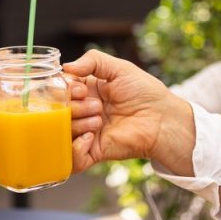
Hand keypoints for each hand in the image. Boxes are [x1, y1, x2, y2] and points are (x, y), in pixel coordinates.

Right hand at [63, 50, 194, 172]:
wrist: (163, 119)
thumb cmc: (146, 92)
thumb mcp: (119, 68)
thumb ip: (92, 60)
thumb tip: (65, 67)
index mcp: (86, 91)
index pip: (60, 90)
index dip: (65, 90)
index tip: (82, 90)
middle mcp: (83, 111)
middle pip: (57, 112)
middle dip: (73, 107)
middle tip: (97, 106)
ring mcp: (86, 132)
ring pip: (62, 132)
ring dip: (78, 124)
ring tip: (100, 120)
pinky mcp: (94, 152)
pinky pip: (71, 159)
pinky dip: (75, 148)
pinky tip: (90, 137)